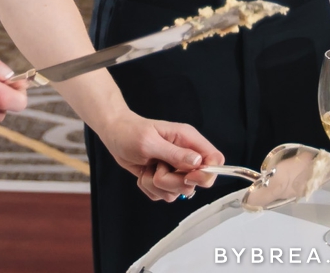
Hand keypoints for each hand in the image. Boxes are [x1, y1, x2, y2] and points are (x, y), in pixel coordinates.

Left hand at [97, 112, 224, 201]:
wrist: (115, 136)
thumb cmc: (131, 132)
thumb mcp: (150, 142)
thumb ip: (175, 154)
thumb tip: (198, 162)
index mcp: (188, 140)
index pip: (215, 159)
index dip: (207, 173)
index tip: (188, 177)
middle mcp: (186, 156)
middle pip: (196, 182)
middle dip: (173, 181)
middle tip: (158, 169)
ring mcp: (175, 169)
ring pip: (178, 192)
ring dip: (158, 185)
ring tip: (148, 168)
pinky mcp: (164, 180)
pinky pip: (163, 195)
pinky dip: (150, 189)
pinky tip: (144, 173)